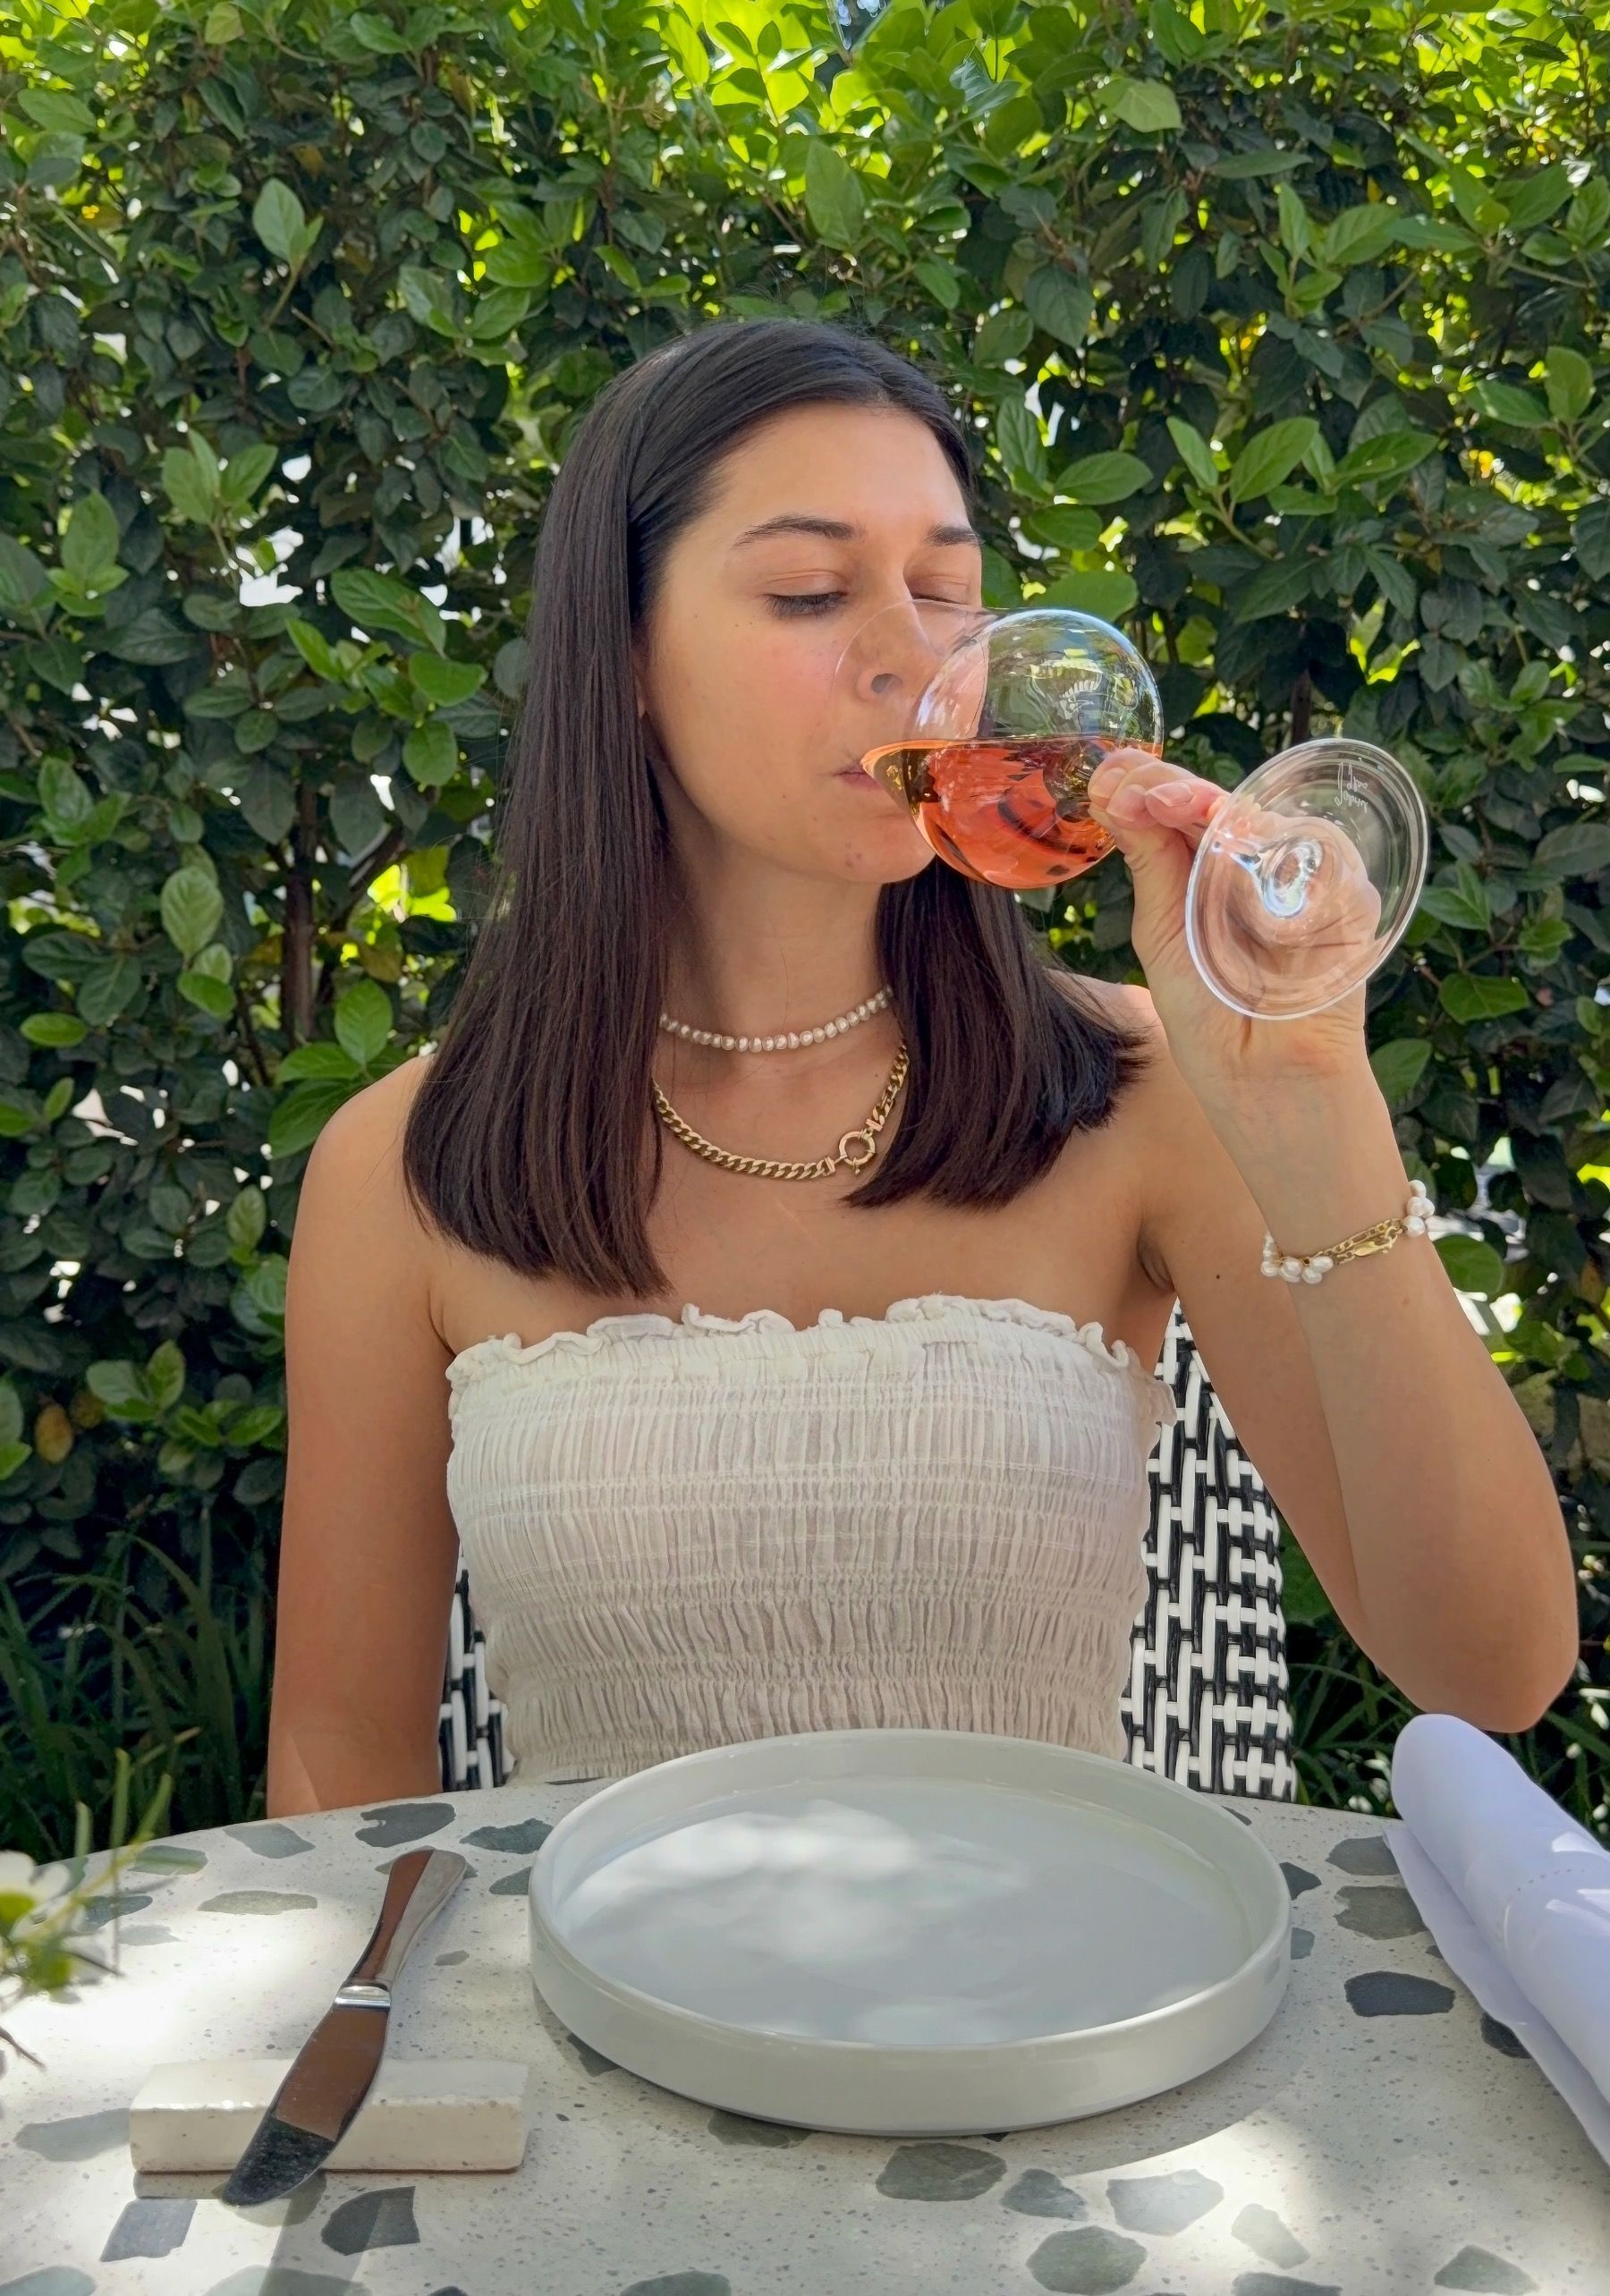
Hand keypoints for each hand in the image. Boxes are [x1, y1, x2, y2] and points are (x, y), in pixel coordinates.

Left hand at [1085, 749, 1381, 1105]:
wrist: (1262, 1081)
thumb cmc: (1210, 1018)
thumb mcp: (1162, 934)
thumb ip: (1148, 863)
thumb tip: (1112, 793)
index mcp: (1207, 871)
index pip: (1181, 811)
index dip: (1147, 788)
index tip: (1107, 781)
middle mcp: (1257, 865)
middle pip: (1223, 804)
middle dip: (1175, 787)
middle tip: (1136, 787)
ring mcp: (1305, 879)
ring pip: (1271, 820)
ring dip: (1220, 809)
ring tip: (1172, 806)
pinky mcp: (1350, 901)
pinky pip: (1325, 859)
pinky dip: (1284, 854)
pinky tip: (1244, 856)